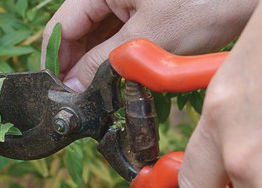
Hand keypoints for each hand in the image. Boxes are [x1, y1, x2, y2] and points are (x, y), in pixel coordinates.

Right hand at [41, 0, 256, 91]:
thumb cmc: (205, 2)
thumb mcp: (147, 38)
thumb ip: (102, 63)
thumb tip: (73, 87)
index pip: (61, 27)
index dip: (56, 63)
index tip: (59, 95)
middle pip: (78, 34)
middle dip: (77, 68)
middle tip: (81, 103)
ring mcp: (129, 3)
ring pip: (99, 40)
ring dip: (97, 68)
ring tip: (100, 98)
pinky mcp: (147, 14)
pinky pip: (121, 40)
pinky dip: (118, 62)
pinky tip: (119, 84)